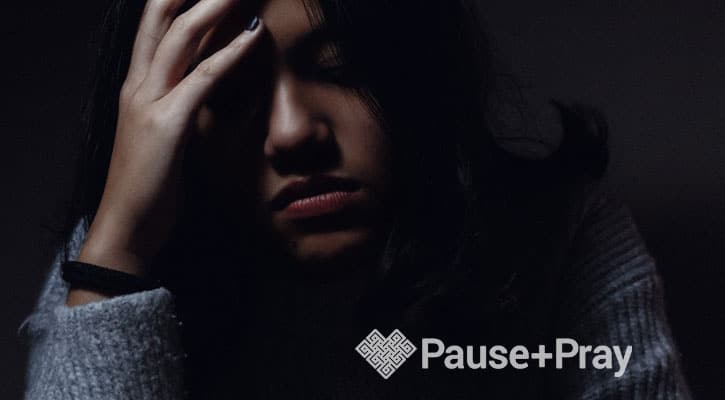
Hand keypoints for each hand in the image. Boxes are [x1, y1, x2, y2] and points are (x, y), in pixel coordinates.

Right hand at [76, 0, 262, 278]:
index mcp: (136, 87)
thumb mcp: (169, 137)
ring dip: (212, 7)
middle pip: (162, 19)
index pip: (155, 28)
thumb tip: (222, 89)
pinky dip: (229, 53)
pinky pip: (202, 78)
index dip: (178, 2)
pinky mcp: (166, 125)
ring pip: (180, 38)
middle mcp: (137, 86)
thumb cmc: (151, 186)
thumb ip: (187, 107)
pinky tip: (253, 34)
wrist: (128, 228)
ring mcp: (148, 103)